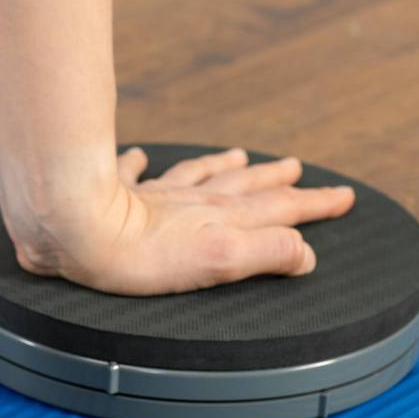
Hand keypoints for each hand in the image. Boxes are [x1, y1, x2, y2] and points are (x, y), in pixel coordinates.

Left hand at [3, 147, 355, 295]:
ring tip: (241, 156)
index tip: (344, 196)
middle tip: (300, 170)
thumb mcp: (217, 261)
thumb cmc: (139, 257)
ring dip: (223, 167)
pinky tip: (139, 155)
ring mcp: (153, 196)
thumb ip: (266, 254)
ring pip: (197, 175)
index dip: (314, 206)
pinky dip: (139, 164)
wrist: (74, 229)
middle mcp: (191, 203)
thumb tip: (307, 253)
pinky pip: (130, 173)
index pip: (279, 211)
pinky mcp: (112, 194)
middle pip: (244, 188)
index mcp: (221, 221)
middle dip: (277, 182)